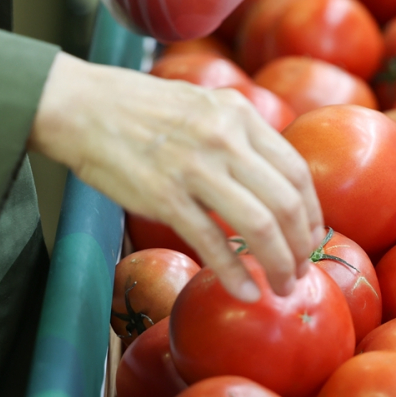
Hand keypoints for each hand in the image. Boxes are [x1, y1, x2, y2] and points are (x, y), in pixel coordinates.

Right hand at [29, 53, 323, 301]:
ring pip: (259, 225)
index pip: (296, 170)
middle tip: (302, 270)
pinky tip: (245, 291)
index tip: (314, 236)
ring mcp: (196, 167)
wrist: (81, 106)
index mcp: (241, 115)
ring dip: (278, 263)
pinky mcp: (163, 195)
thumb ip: (241, 136)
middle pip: (286, 202)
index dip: (312, 211)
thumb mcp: (207, 106)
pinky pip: (211, 241)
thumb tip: (273, 178)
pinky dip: (234, 272)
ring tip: (282, 285)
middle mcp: (226, 138)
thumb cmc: (144, 111)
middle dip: (302, 245)